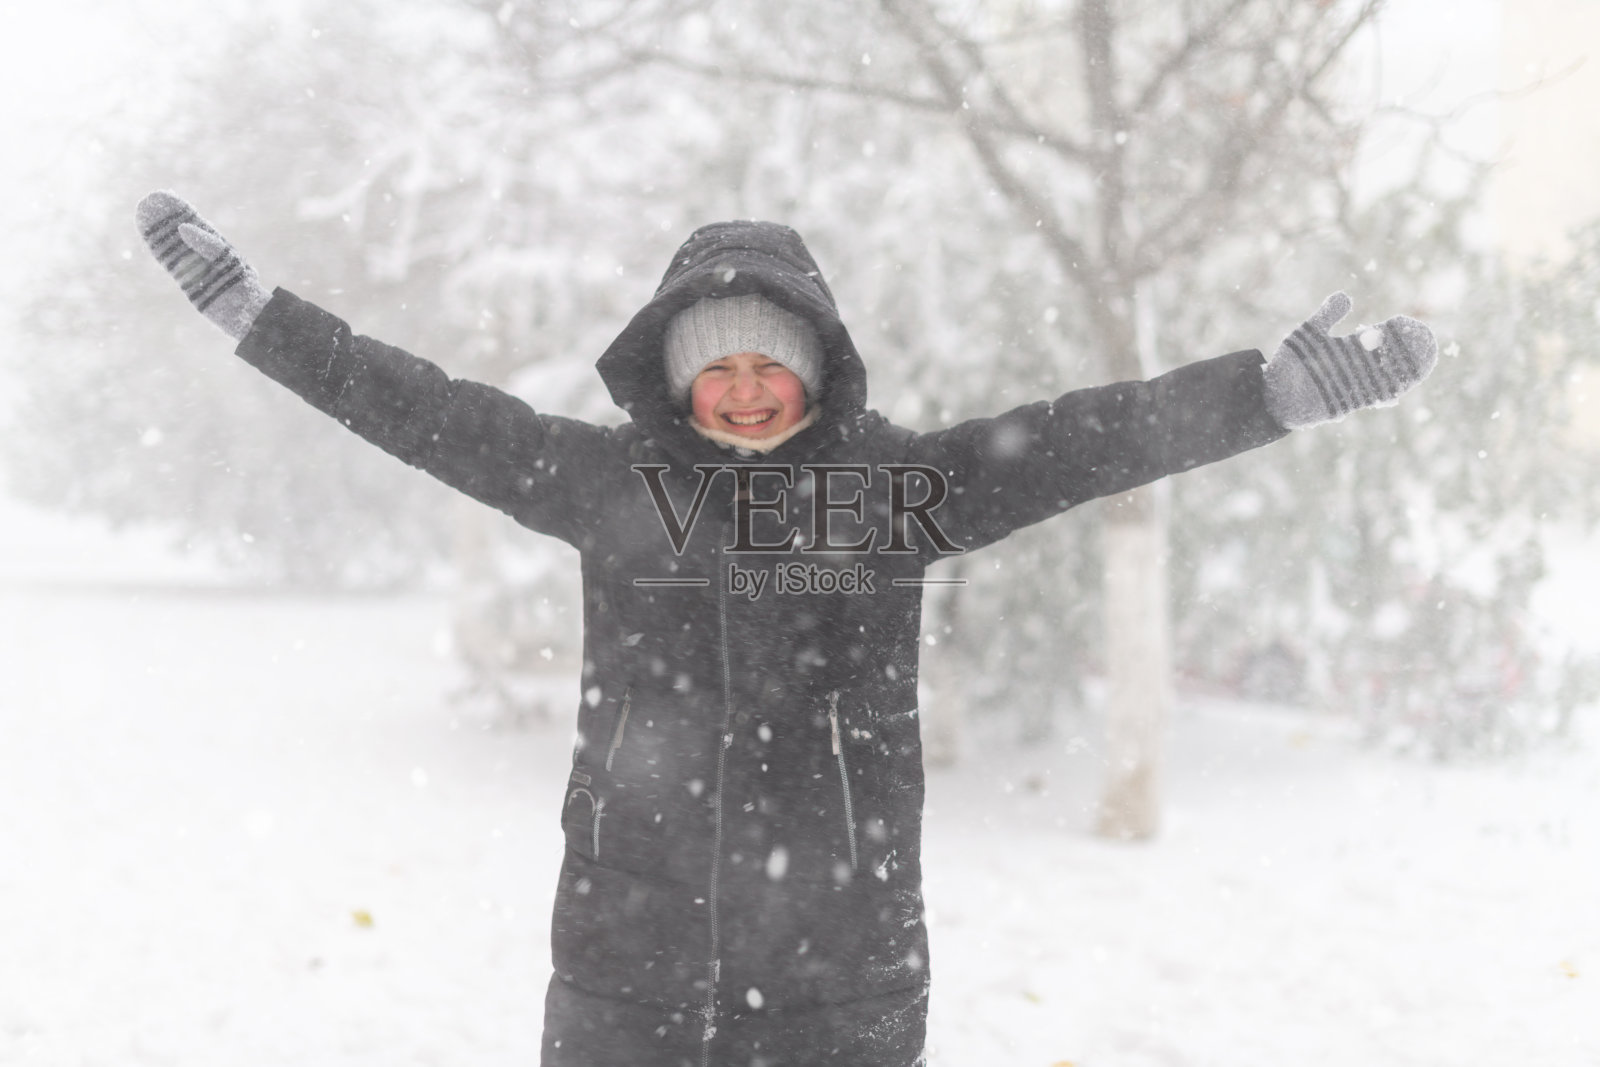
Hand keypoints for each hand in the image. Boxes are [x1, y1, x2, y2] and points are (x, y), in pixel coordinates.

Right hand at [136, 191, 271, 340]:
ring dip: (157, 233)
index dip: (179, 211)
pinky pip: (171, 265)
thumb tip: (182, 227)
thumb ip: (205, 243)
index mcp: (217, 246)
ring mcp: (194, 268)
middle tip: (148, 202)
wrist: (246, 311)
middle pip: (180, 234)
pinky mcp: (187, 283)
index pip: (194, 223)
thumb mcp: (227, 257)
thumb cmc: (242, 282)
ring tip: (142, 216)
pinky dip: (160, 252)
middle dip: (164, 219)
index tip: (164, 197)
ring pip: (172, 248)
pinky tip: (150, 239)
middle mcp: (203, 256)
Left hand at [1262, 292, 1437, 429]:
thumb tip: (1346, 296)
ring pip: (1388, 379)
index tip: (1402, 321)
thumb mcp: (1309, 334)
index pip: (1381, 338)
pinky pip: (1371, 399)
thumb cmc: (1289, 364)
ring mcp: (1353, 386)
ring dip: (1404, 372)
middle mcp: (1356, 368)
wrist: (1271, 394)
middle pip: (1391, 359)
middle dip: (1408, 351)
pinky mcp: (1346, 403)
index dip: (1395, 331)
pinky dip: (1385, 394)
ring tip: (1421, 364)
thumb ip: (1327, 316)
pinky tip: (1396, 390)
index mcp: (1350, 350)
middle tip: (1423, 341)